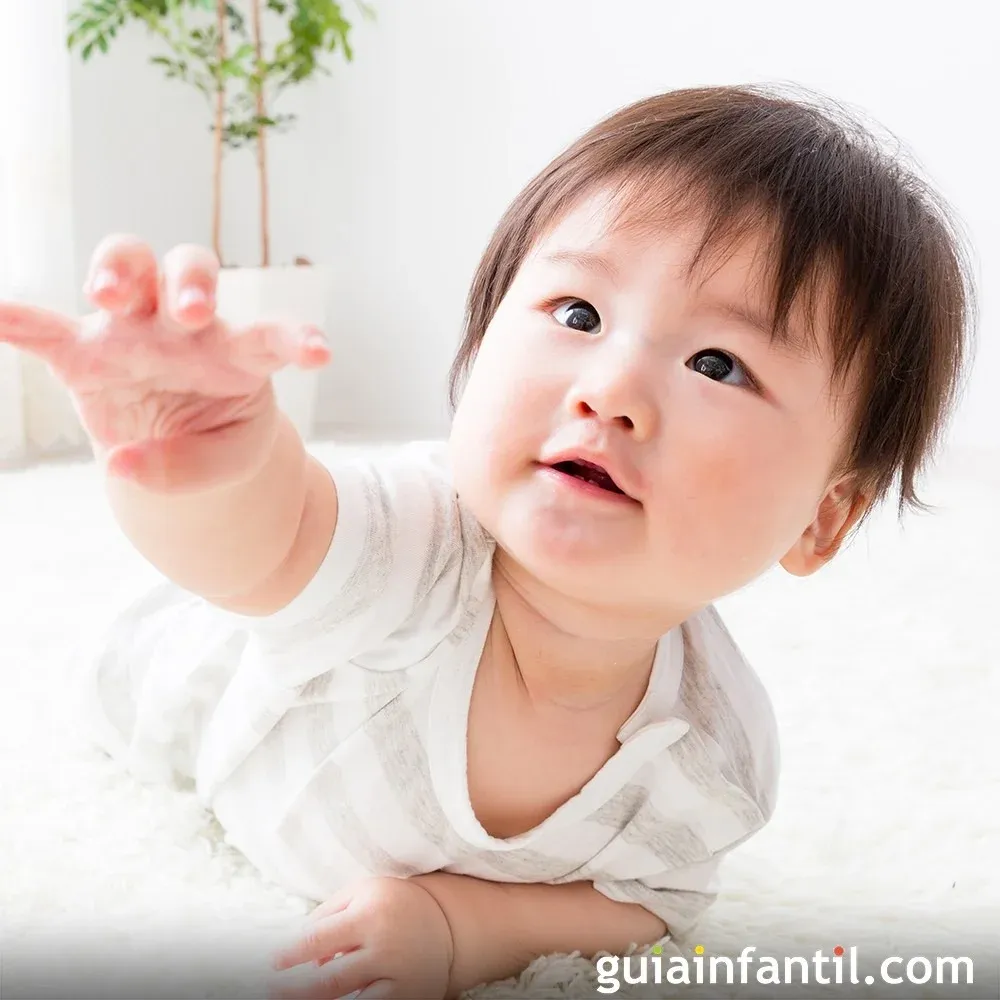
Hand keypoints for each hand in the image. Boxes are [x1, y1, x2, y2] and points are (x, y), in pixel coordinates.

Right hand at [0, 234, 328, 491]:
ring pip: (128, 269)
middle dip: (189, 283)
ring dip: (119, 271)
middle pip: (189, 269)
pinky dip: (21, 321)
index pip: (270, 335)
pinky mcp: (85, 353)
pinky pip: (48, 330)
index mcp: (238, 352)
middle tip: (189, 313)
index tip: (320, 355)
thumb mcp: (225, 461)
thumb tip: (121, 467)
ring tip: (109, 296)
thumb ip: (190, 468)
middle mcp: (186, 327)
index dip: (295, 339)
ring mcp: (134, 332)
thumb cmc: (217, 436)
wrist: (176, 445)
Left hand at [269, 877, 454, 999]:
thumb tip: (300, 951)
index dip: (289, 955)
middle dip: (295, 992)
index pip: (317, 939)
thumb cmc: (391, 905)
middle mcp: (382, 946)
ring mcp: (396, 975)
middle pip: (329, 981)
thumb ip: (326, 916)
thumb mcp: (361, 894)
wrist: (445, 923)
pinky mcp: (408, 997)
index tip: (272, 964)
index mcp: (368, 914)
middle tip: (272, 993)